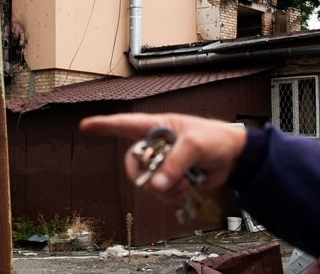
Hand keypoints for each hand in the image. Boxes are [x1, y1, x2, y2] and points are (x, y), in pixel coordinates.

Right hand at [79, 113, 246, 201]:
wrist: (233, 157)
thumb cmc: (214, 139)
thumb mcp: (193, 145)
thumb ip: (173, 164)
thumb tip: (156, 184)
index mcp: (157, 127)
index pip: (125, 124)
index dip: (104, 125)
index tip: (85, 126)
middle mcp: (155, 145)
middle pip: (133, 163)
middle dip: (144, 174)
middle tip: (159, 179)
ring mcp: (163, 163)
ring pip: (146, 181)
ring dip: (162, 188)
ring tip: (181, 184)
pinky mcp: (171, 179)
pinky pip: (159, 192)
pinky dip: (170, 195)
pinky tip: (184, 190)